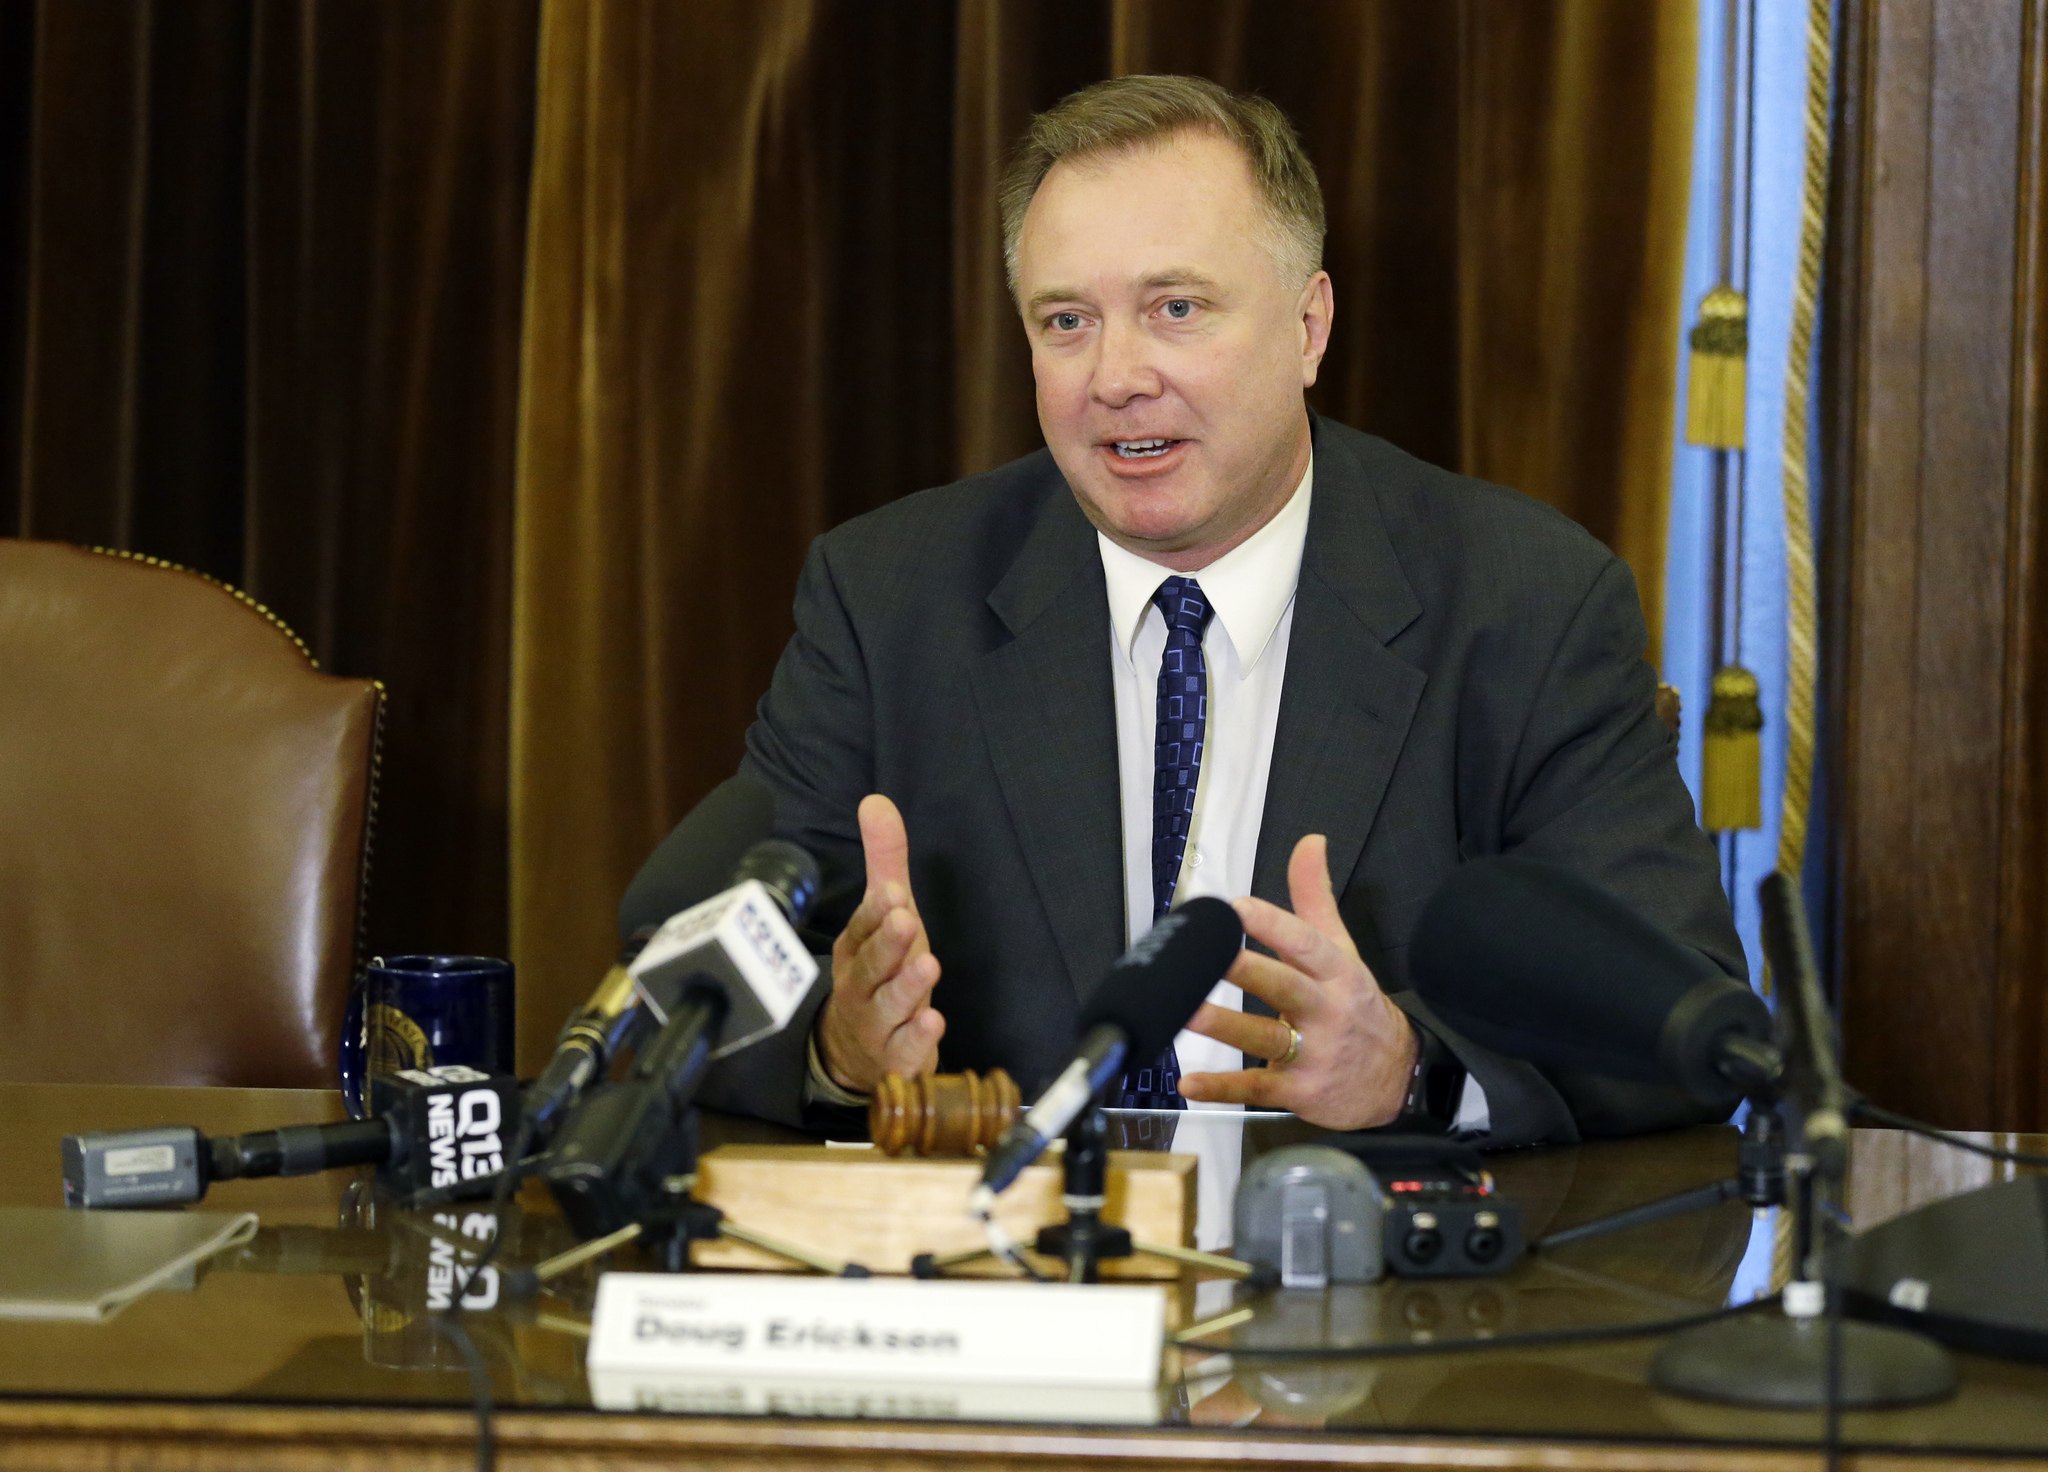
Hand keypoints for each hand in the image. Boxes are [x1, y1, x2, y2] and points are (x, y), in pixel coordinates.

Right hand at [815, 793, 945, 1092]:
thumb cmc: (878, 972)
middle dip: (888, 943)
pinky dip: (916, 1039)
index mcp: (855, 947)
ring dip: (907, 987)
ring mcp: (876, 1023)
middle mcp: (861, 984)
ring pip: (888, 1005)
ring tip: (928, 966)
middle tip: (908, 921)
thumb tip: (877, 801)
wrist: (854, 1054)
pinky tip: (933, 1023)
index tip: (893, 894)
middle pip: (871, 964)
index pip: (863, 926)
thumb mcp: (884, 917)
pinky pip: (902, 1050)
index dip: (877, 912)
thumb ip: (885, 861)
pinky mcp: (895, 1057)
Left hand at [1178, 834, 1417, 1127]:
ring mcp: (1314, 1054)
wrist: (1398, 1078)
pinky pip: (1258, 1088)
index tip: (1237, 907)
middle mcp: (1326, 1011)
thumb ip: (1315, 897)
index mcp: (1336, 973)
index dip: (1273, 924)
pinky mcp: (1300, 1091)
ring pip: (1267, 1038)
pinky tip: (1189, 1083)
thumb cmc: (1357, 1007)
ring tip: (1187, 1012)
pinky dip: (1223, 1089)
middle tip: (1209, 956)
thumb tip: (1308, 842)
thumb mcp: (1343, 950)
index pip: (1306, 944)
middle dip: (1247, 971)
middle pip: (1284, 987)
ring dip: (1226, 1027)